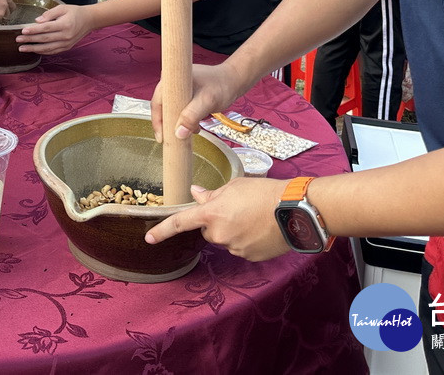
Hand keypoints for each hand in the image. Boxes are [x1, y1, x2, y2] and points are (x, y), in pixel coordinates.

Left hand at [15, 4, 93, 54]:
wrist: (89, 20)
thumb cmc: (74, 12)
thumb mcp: (62, 8)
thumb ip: (49, 14)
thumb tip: (37, 21)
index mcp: (64, 24)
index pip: (46, 28)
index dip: (34, 30)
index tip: (23, 31)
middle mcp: (66, 36)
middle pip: (44, 39)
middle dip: (30, 40)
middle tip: (18, 40)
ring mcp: (66, 43)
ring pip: (47, 48)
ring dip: (34, 49)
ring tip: (22, 48)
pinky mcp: (67, 47)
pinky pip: (53, 51)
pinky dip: (42, 52)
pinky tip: (34, 50)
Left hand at [144, 178, 291, 260]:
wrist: (294, 210)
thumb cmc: (264, 192)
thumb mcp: (235, 186)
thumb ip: (212, 194)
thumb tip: (196, 193)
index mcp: (211, 214)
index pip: (180, 223)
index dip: (162, 230)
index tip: (148, 238)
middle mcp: (219, 234)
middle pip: (208, 230)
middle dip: (217, 221)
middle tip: (237, 209)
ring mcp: (234, 248)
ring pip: (226, 239)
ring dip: (234, 230)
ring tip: (254, 217)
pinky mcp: (248, 257)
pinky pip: (240, 248)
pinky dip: (247, 240)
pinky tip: (261, 229)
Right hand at [150, 60, 244, 142]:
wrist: (234, 80)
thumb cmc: (221, 85)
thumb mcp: (206, 101)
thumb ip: (192, 116)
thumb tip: (178, 133)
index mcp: (171, 79)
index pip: (157, 103)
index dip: (158, 121)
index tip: (162, 138)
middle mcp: (172, 82)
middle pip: (162, 108)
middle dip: (167, 124)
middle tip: (172, 140)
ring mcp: (178, 89)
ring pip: (171, 110)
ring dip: (177, 123)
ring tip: (186, 134)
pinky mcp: (185, 95)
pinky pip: (179, 110)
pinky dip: (184, 120)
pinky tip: (194, 128)